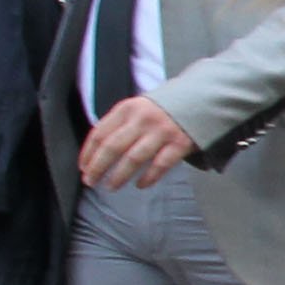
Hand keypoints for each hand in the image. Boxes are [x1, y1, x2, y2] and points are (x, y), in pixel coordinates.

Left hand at [78, 95, 197, 188]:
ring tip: (111, 186)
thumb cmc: (164, 109)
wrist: (201, 97)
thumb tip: (98, 152)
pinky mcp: (180, 143)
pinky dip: (148, 177)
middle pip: (113, 147)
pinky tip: (141, 185)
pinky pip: (160, 165)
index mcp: (127, 109)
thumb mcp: (137, 108)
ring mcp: (162, 131)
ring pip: (134, 158)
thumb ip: (120, 124)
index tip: (83, 168)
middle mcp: (142, 119)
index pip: (100, 133)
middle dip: (98, 167)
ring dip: (119, 176)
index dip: (88, 153)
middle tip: (91, 181)